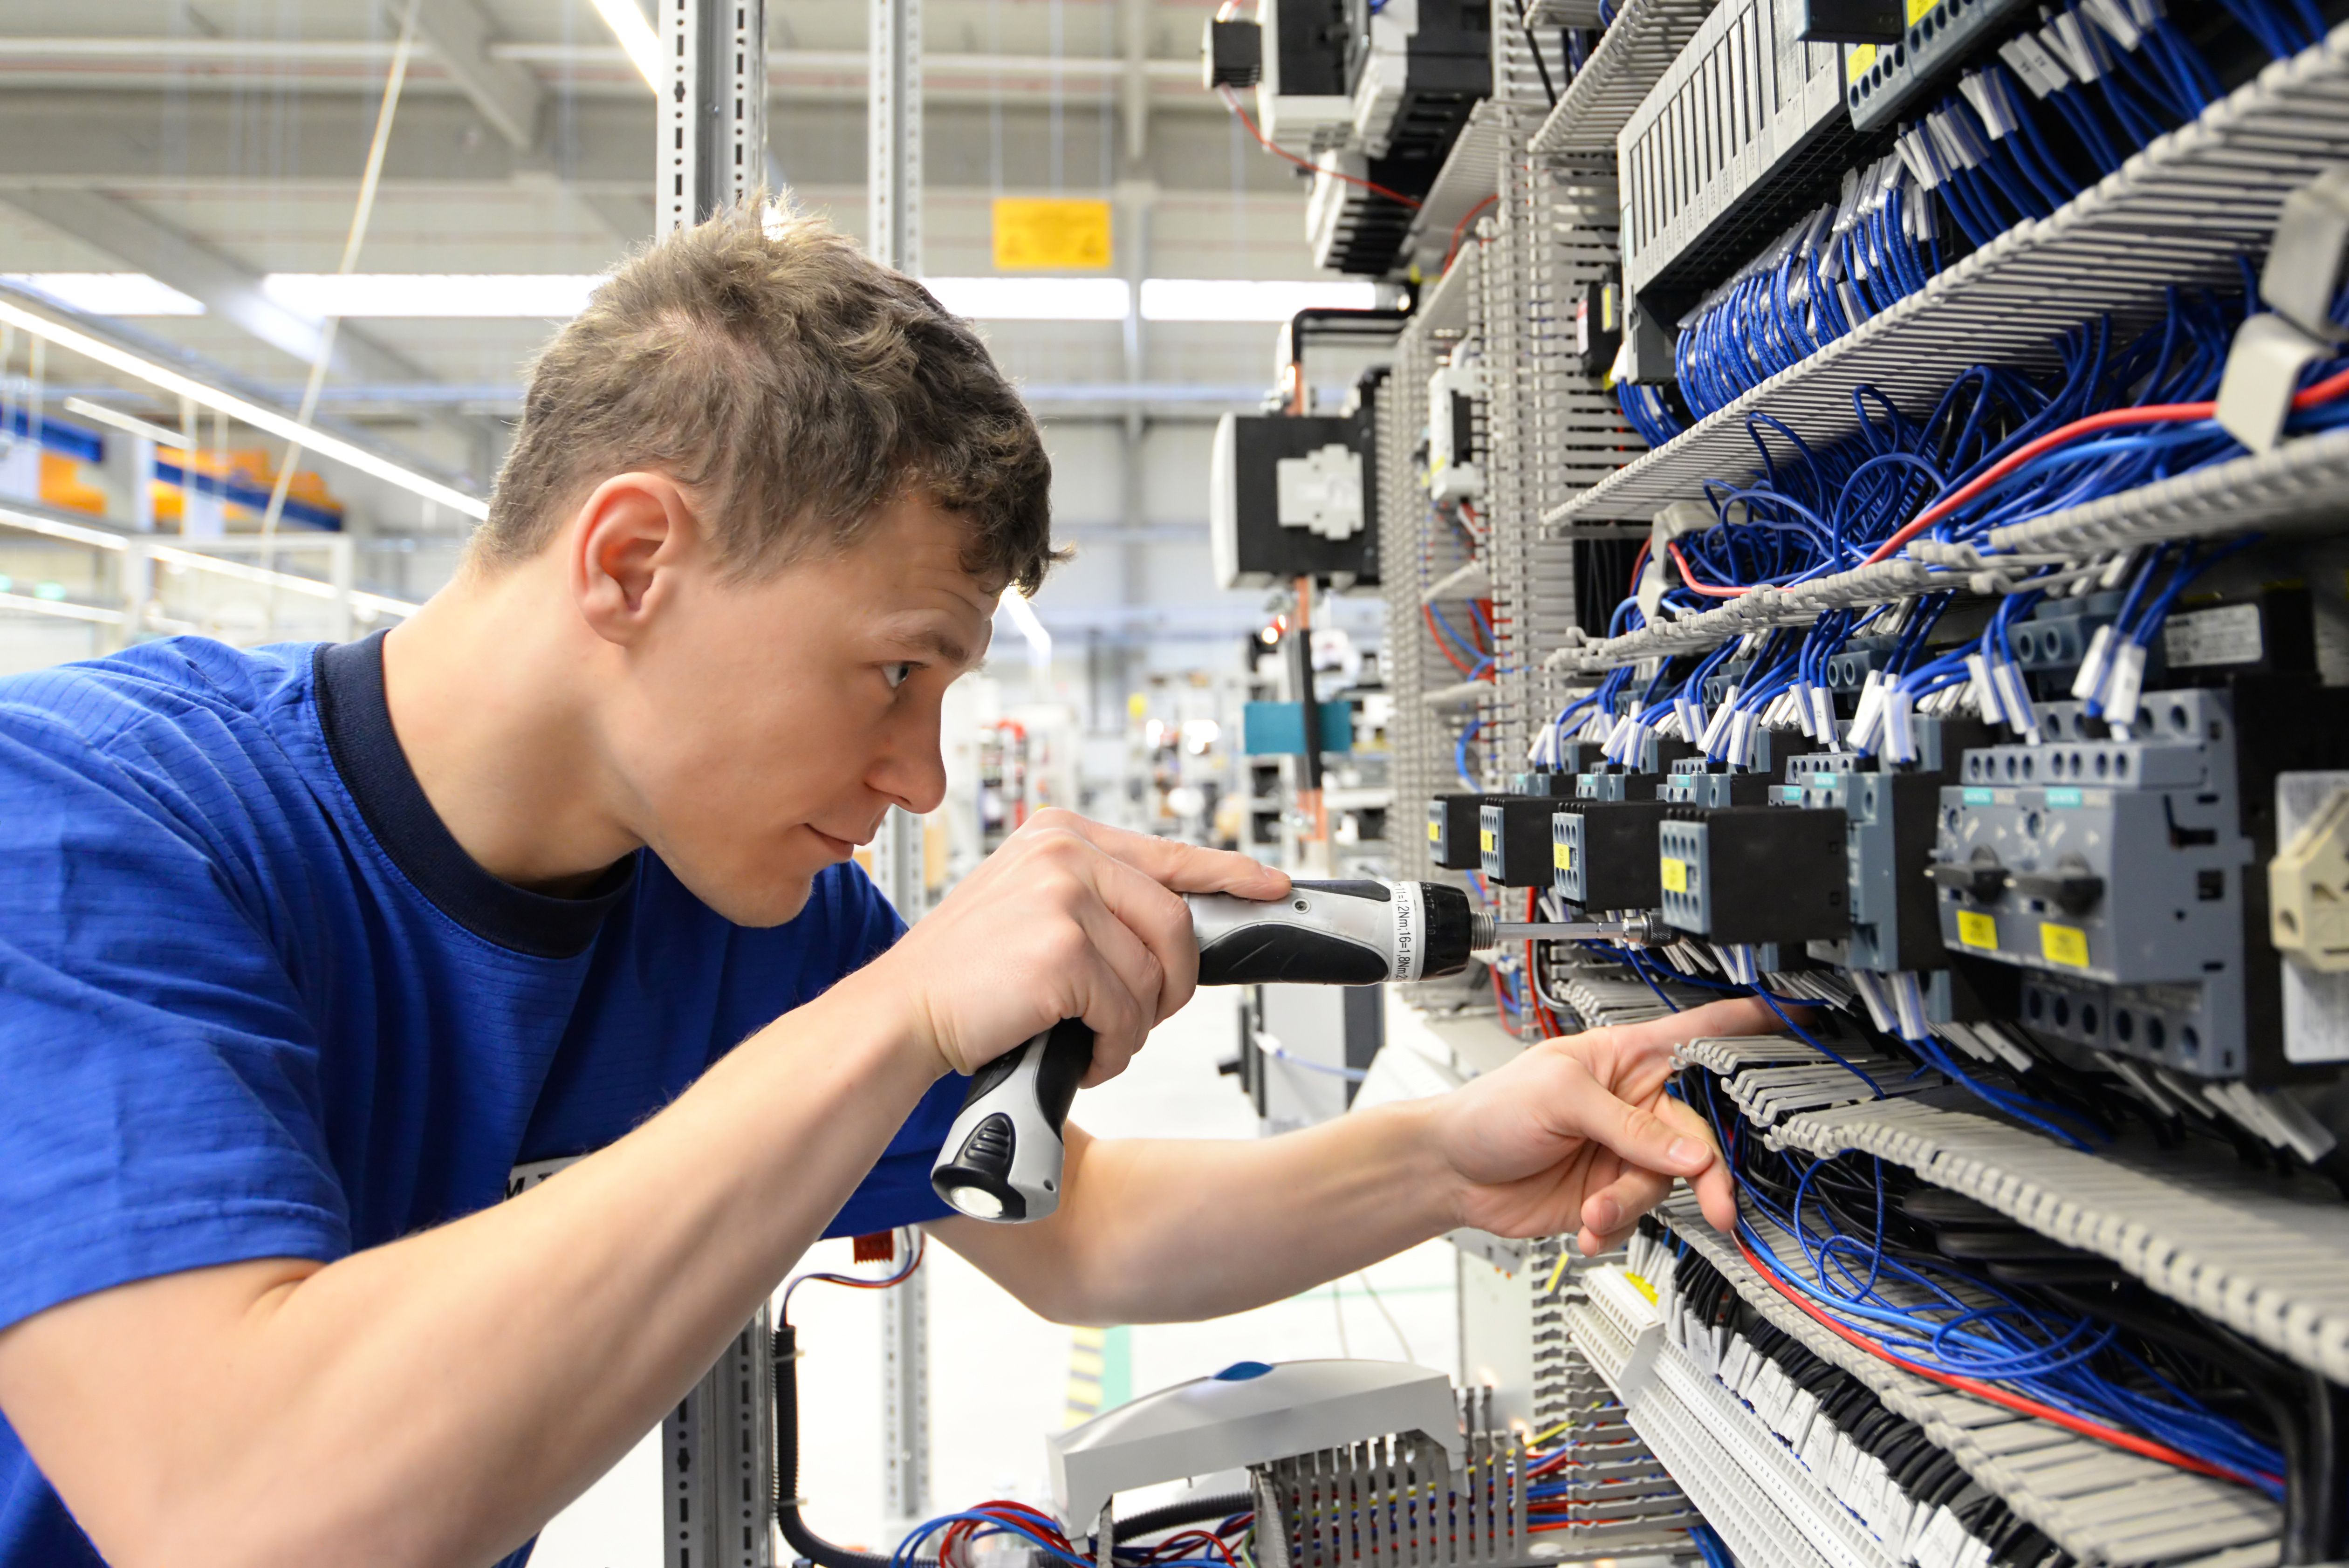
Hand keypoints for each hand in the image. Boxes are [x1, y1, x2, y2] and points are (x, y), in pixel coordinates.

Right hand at [856, 808, 1288, 1082]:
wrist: (900, 1016)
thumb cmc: (966, 977)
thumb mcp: (1032, 911)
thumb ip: (1098, 902)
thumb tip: (1175, 927)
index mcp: (1061, 834)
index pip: (1169, 852)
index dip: (1229, 874)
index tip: (1270, 887)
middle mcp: (1064, 852)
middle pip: (1176, 925)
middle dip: (1170, 988)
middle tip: (1135, 1018)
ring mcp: (1063, 896)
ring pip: (1154, 976)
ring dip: (1132, 1026)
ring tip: (1086, 1037)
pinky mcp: (1064, 951)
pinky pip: (1126, 1013)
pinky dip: (1110, 1049)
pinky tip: (1075, 1052)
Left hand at [1429, 997, 1783, 1254]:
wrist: (1451, 1170)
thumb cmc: (1491, 1110)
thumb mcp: (1560, 1099)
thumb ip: (1628, 1125)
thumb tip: (1687, 1152)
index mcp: (1628, 1058)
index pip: (1701, 1035)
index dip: (1751, 1027)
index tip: (1803, 1023)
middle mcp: (1636, 1105)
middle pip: (1697, 1136)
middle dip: (1701, 1174)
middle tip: (1714, 1204)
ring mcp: (1626, 1153)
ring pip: (1669, 1185)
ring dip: (1634, 1203)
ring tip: (1595, 1209)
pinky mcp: (1612, 1195)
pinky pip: (1639, 1217)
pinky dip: (1616, 1228)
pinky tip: (1587, 1226)